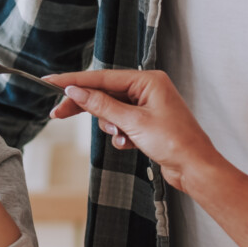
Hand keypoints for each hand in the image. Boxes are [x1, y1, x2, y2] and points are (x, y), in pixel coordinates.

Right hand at [46, 69, 220, 193]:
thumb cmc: (174, 143)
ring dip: (110, 126)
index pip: (102, 77)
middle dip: (86, 106)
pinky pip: (121, 124)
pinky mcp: (147, 123)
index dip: (74, 81)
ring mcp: (148, 106)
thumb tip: (76, 91)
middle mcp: (148, 89)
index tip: (51, 81)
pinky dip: (120, 135)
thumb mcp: (132, 122)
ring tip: (122, 138)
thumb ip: (102, 105)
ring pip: (112, 111)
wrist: (196, 169)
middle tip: (57, 114)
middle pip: (104, 93)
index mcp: (148, 80)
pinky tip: (129, 145)